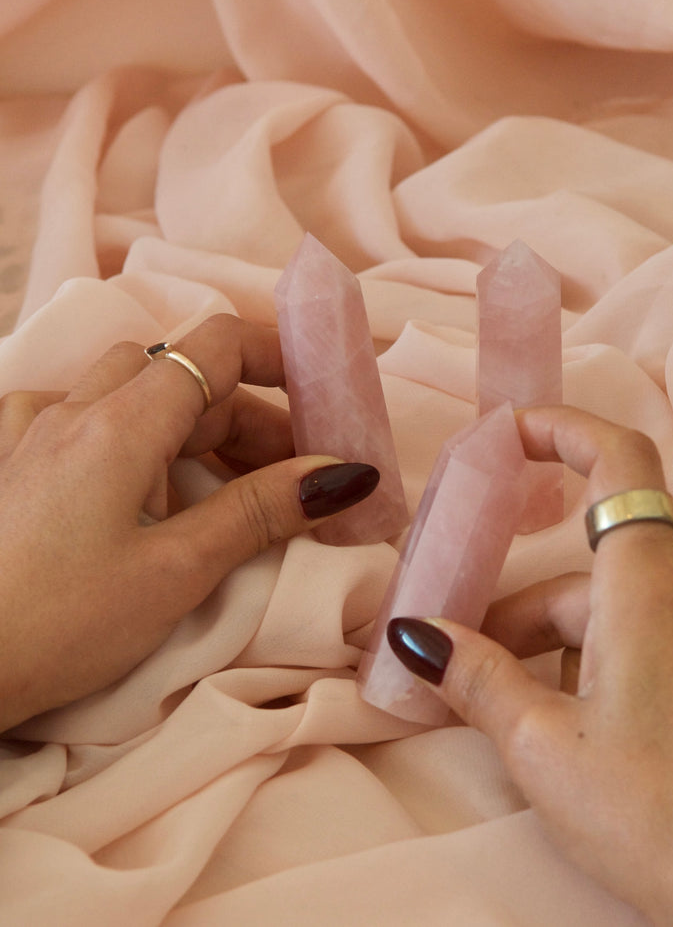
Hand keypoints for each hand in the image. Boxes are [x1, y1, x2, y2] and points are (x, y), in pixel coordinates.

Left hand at [0, 314, 377, 731]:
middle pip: (181, 376)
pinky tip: (132, 478)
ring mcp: (32, 434)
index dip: (279, 354)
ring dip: (191, 425)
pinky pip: (79, 417)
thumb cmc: (57, 624)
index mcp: (120, 424)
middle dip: (248, 415)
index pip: (215, 345)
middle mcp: (73, 411)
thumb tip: (341, 475)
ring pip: (130, 393)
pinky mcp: (9, 465)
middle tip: (293, 476)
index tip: (325, 394)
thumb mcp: (175, 573)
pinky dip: (130, 435)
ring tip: (225, 485)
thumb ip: (259, 513)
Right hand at [387, 406, 672, 926]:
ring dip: (552, 644)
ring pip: (615, 611)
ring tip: (505, 707)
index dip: (564, 428)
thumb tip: (417, 637)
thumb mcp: (545, 748)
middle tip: (459, 660)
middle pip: (588, 568)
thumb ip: (478, 678)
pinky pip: (650, 640)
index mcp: (647, 592)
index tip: (511, 432)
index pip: (620, 462)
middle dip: (518, 608)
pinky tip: (568, 721)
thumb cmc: (656, 817)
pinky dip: (598, 660)